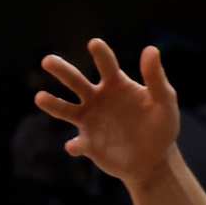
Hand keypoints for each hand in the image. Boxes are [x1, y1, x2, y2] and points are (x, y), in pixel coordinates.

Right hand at [34, 39, 179, 184]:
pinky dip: (75, 145)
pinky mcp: (88, 144)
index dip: (101, 54)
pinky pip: (78, 144)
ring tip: (40, 97)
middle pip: (75, 81)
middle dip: (62, 70)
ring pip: (65, 109)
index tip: (94, 44)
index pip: (106, 65)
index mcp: (115, 84)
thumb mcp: (164, 103)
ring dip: (53, 103)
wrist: (155, 160)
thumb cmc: (160, 127)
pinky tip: (75, 146)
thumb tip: (151, 49)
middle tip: (48, 61)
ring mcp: (89, 120)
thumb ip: (156, 79)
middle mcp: (97, 98)